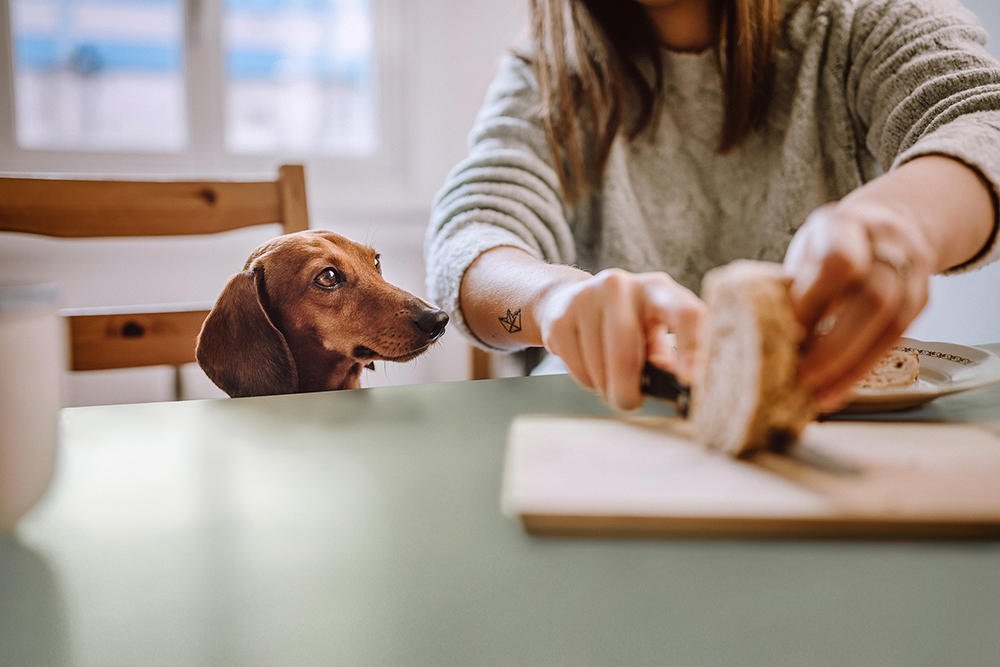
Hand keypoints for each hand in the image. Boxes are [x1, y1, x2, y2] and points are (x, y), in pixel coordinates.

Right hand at [536, 268, 705, 410]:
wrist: (566, 299)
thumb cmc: (622, 322)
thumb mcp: (651, 329)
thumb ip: (665, 353)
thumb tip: (676, 381)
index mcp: (656, 288)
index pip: (686, 314)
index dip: (693, 351)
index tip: (689, 384)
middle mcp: (620, 286)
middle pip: (627, 354)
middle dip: (628, 390)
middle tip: (631, 403)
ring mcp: (585, 300)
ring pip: (600, 368)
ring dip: (607, 387)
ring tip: (609, 377)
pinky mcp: (559, 320)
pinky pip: (578, 369)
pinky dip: (587, 381)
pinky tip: (590, 366)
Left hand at [784, 201, 934, 410]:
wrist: (890, 224)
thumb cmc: (830, 245)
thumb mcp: (803, 250)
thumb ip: (785, 285)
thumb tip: (740, 334)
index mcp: (842, 225)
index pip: (838, 261)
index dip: (813, 300)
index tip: (787, 331)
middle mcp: (885, 244)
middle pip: (873, 297)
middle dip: (835, 343)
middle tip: (800, 375)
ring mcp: (910, 271)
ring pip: (891, 323)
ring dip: (850, 365)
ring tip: (816, 393)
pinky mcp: (921, 299)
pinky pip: (896, 340)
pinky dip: (862, 370)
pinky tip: (835, 391)